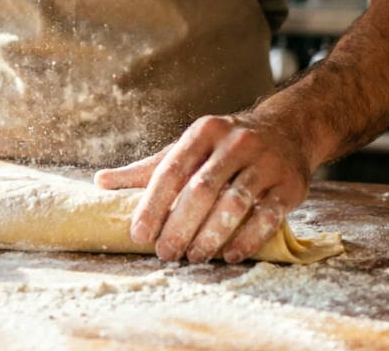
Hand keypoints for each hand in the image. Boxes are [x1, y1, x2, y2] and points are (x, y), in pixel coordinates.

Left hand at [94, 111, 311, 262]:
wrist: (286, 130)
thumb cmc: (224, 145)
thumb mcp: (188, 147)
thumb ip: (148, 169)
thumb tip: (100, 182)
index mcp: (203, 132)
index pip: (172, 170)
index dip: (153, 204)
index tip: (139, 234)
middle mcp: (234, 143)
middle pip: (202, 189)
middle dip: (180, 225)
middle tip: (165, 253)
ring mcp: (264, 162)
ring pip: (234, 202)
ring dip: (211, 234)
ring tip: (194, 257)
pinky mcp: (288, 185)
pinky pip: (267, 215)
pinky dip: (248, 238)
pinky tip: (231, 256)